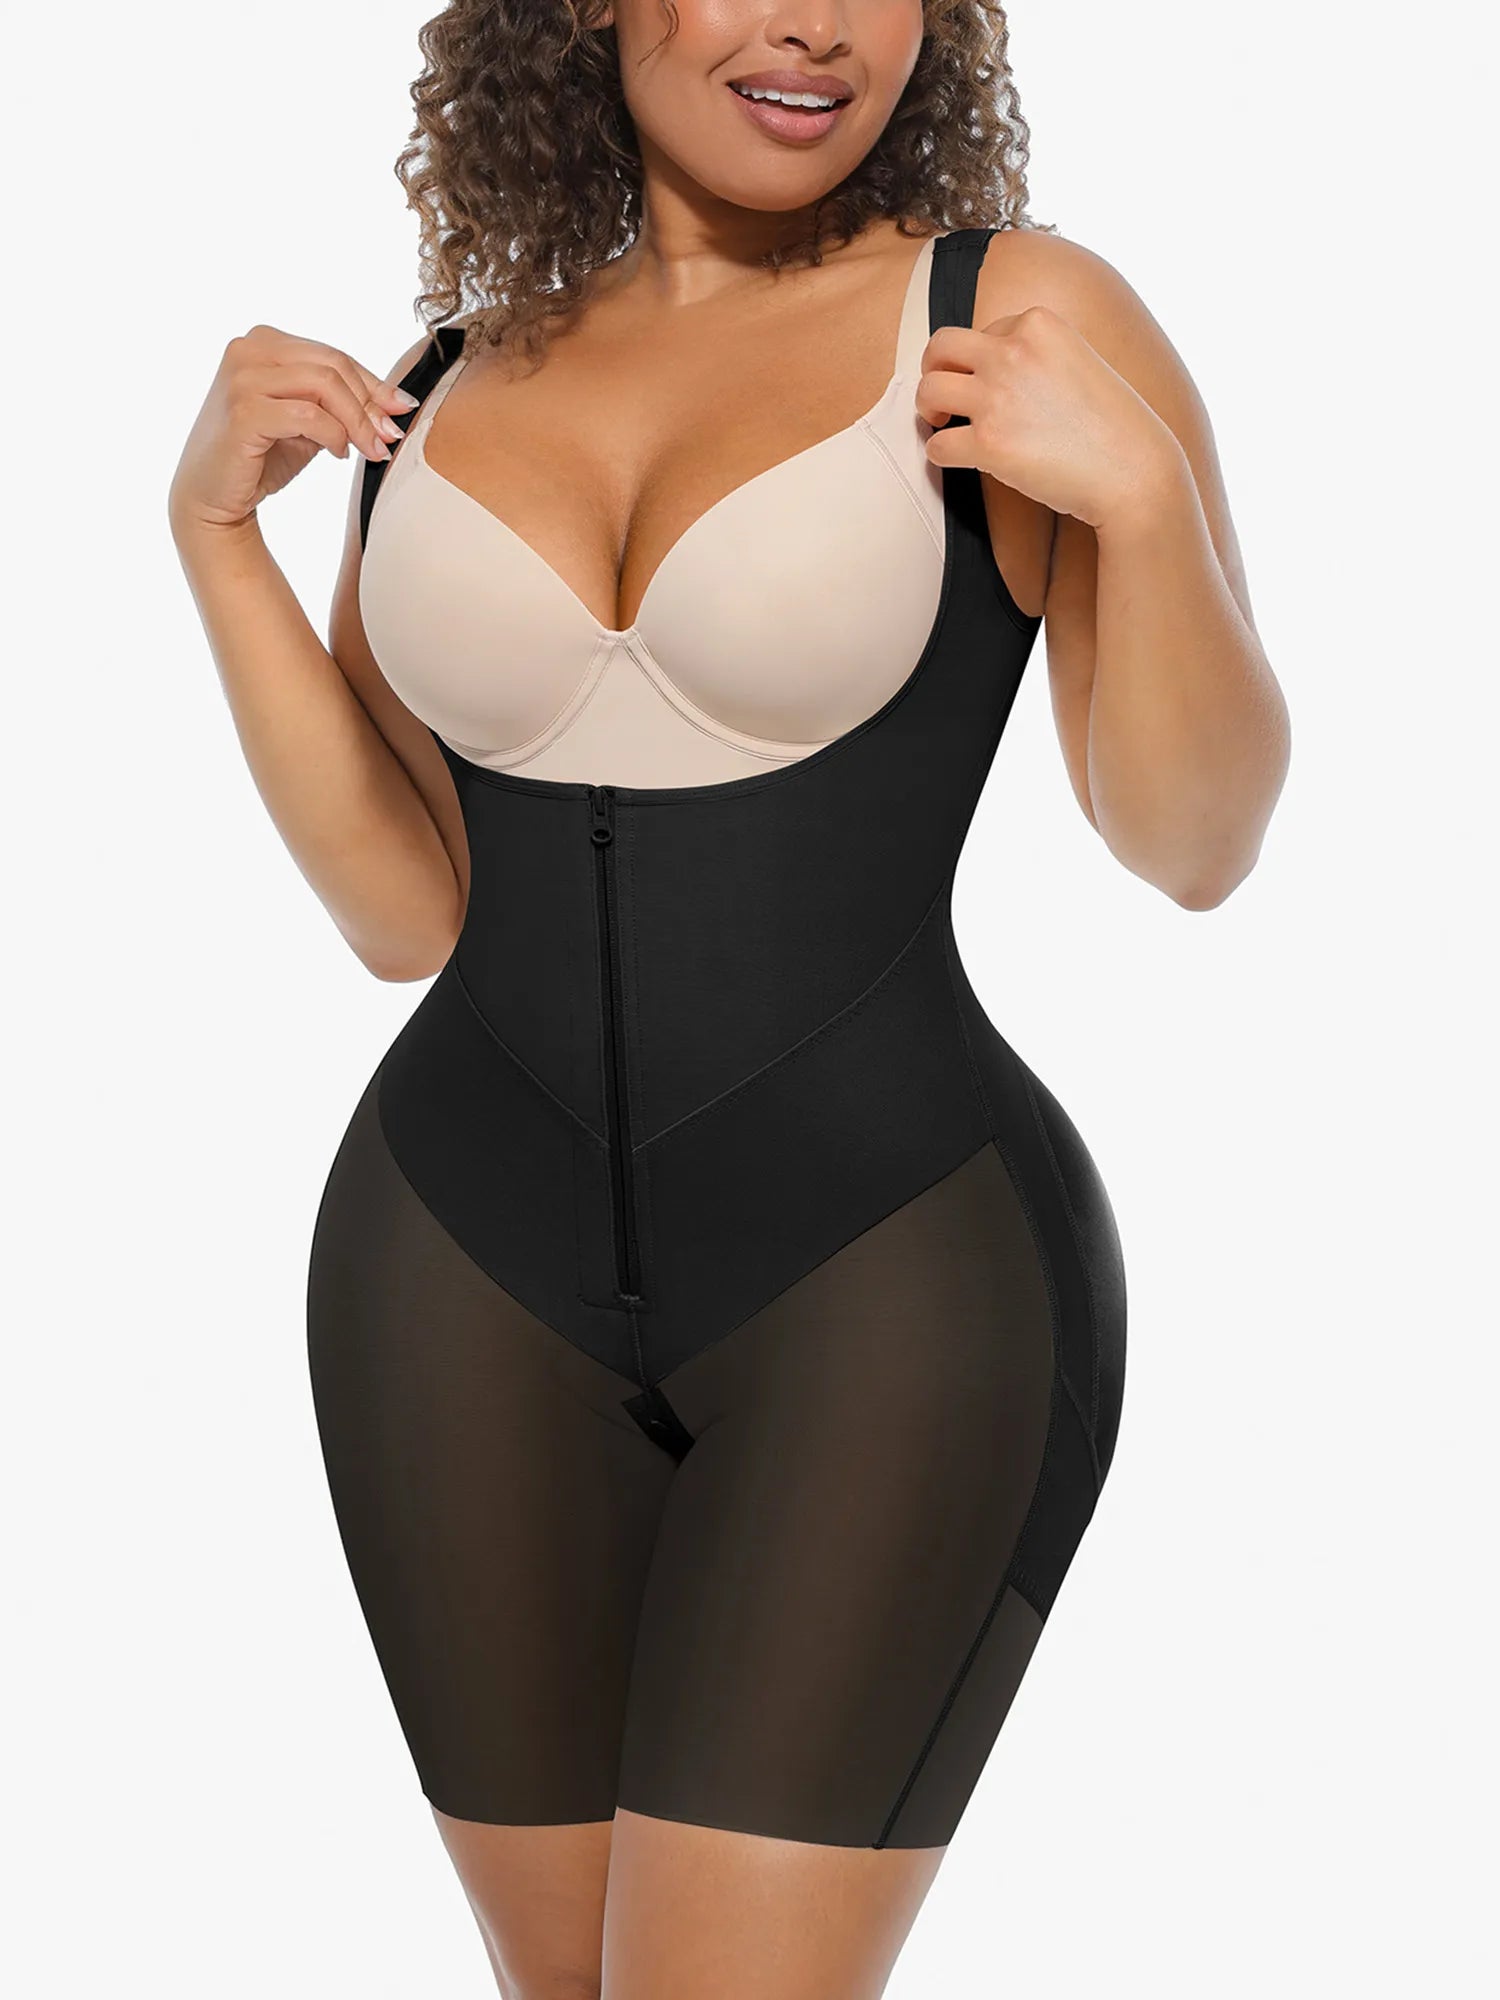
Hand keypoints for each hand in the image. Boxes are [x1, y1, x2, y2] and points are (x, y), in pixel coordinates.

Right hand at [167, 324, 421, 539]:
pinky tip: (338, 454)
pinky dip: (333, 435)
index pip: (333, 355)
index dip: (374, 384)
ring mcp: (241, 377)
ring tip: (368, 450)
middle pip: (333, 366)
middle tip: (389, 437)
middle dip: (370, 404)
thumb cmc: (261, 456)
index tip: (403, 409)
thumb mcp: (308, 422)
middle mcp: (248, 349)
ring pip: (324, 386)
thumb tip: (399, 403)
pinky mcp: (243, 410)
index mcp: (263, 342)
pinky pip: (308, 416)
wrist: (213, 497)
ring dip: (357, 422)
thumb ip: (341, 404)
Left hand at [916, 305, 1184, 529]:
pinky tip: (959, 458)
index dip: (982, 359)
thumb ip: (1039, 355)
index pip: (986, 330)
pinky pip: (937, 444)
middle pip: (941, 346)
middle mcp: (1012, 351)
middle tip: (942, 394)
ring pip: (928, 391)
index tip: (990, 382)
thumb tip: (997, 367)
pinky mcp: (988, 443)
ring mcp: (996, 396)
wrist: (1132, 470)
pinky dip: (941, 453)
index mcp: (1038, 324)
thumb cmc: (1113, 425)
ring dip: (928, 409)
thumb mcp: (1079, 362)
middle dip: (934, 369)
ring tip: (942, 424)